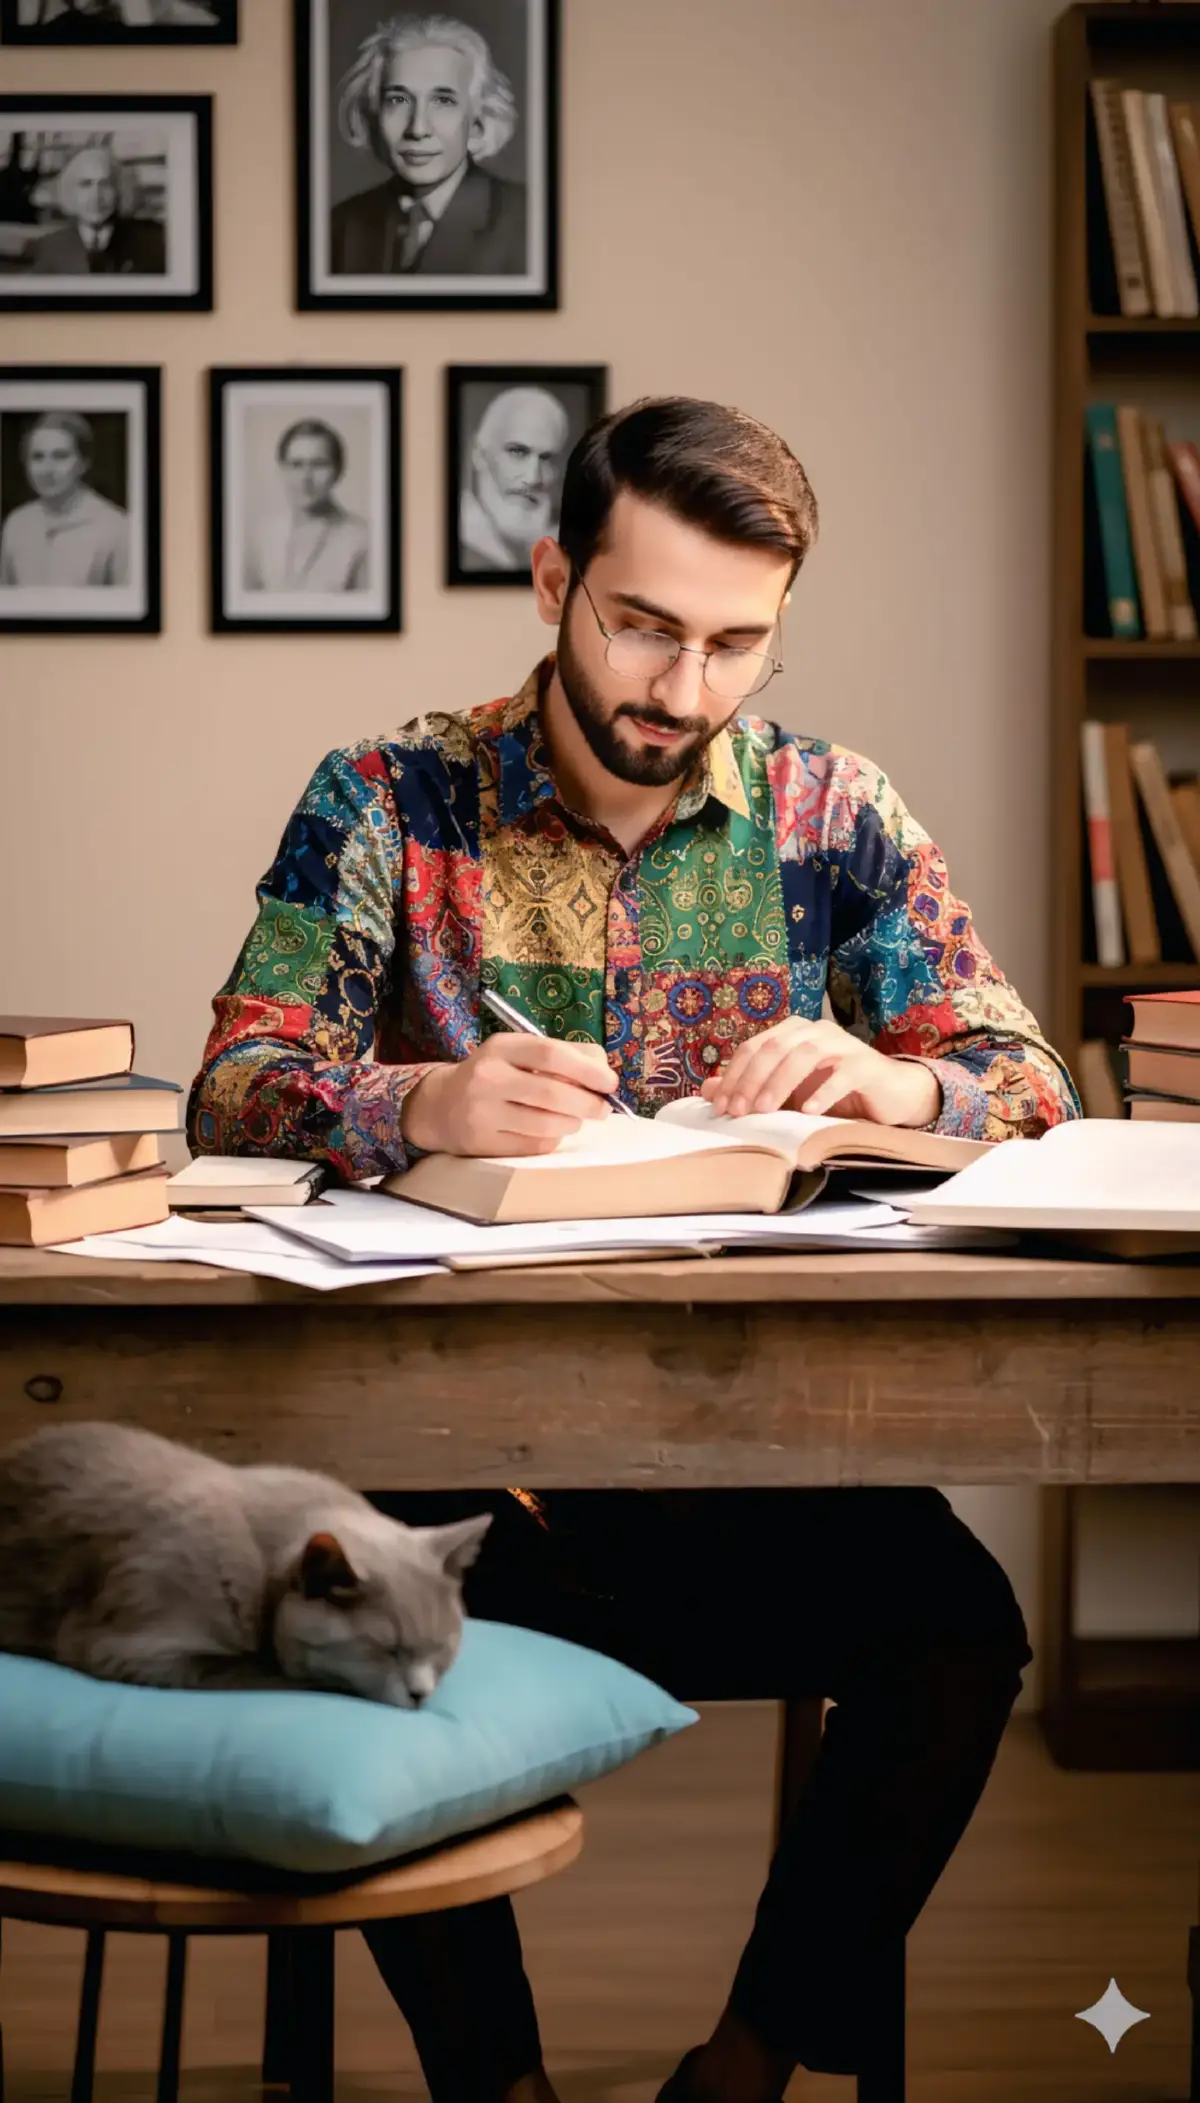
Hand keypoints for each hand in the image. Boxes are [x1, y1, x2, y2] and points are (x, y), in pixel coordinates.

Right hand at [401, 1034, 618, 1155]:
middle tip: (602, 1109)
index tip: (610, 1082)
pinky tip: (549, 1131)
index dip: (587, 1070)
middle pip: (552, 1093)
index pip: (551, 1054)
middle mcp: (488, 1077)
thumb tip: (603, 1072)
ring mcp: (483, 1112)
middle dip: (588, 1103)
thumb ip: (562, 1055)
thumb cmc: (495, 1076)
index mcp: (501, 1047)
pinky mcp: (483, 1143)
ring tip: (574, 1118)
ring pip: (547, 1124)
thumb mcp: (518, 1054)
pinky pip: (534, 1145)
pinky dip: (552, 1139)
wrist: (441, 1106)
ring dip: (572, 1123)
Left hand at [700, 1017, 941, 1127]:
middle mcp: (815, 1031)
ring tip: (766, 1111)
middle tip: (738, 1111)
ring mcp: (842, 1045)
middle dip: (751, 1080)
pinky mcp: (865, 1064)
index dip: (733, 1075)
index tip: (719, 1105)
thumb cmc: (834, 1090)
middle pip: (773, 1048)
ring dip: (780, 1084)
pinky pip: (841, 1074)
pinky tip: (808, 1111)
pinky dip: (823, 1092)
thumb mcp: (788, 1091)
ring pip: (803, 1055)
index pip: (753, 1047)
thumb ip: (751, 1087)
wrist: (890, 1093)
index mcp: (793, 1032)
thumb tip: (708, 1090)